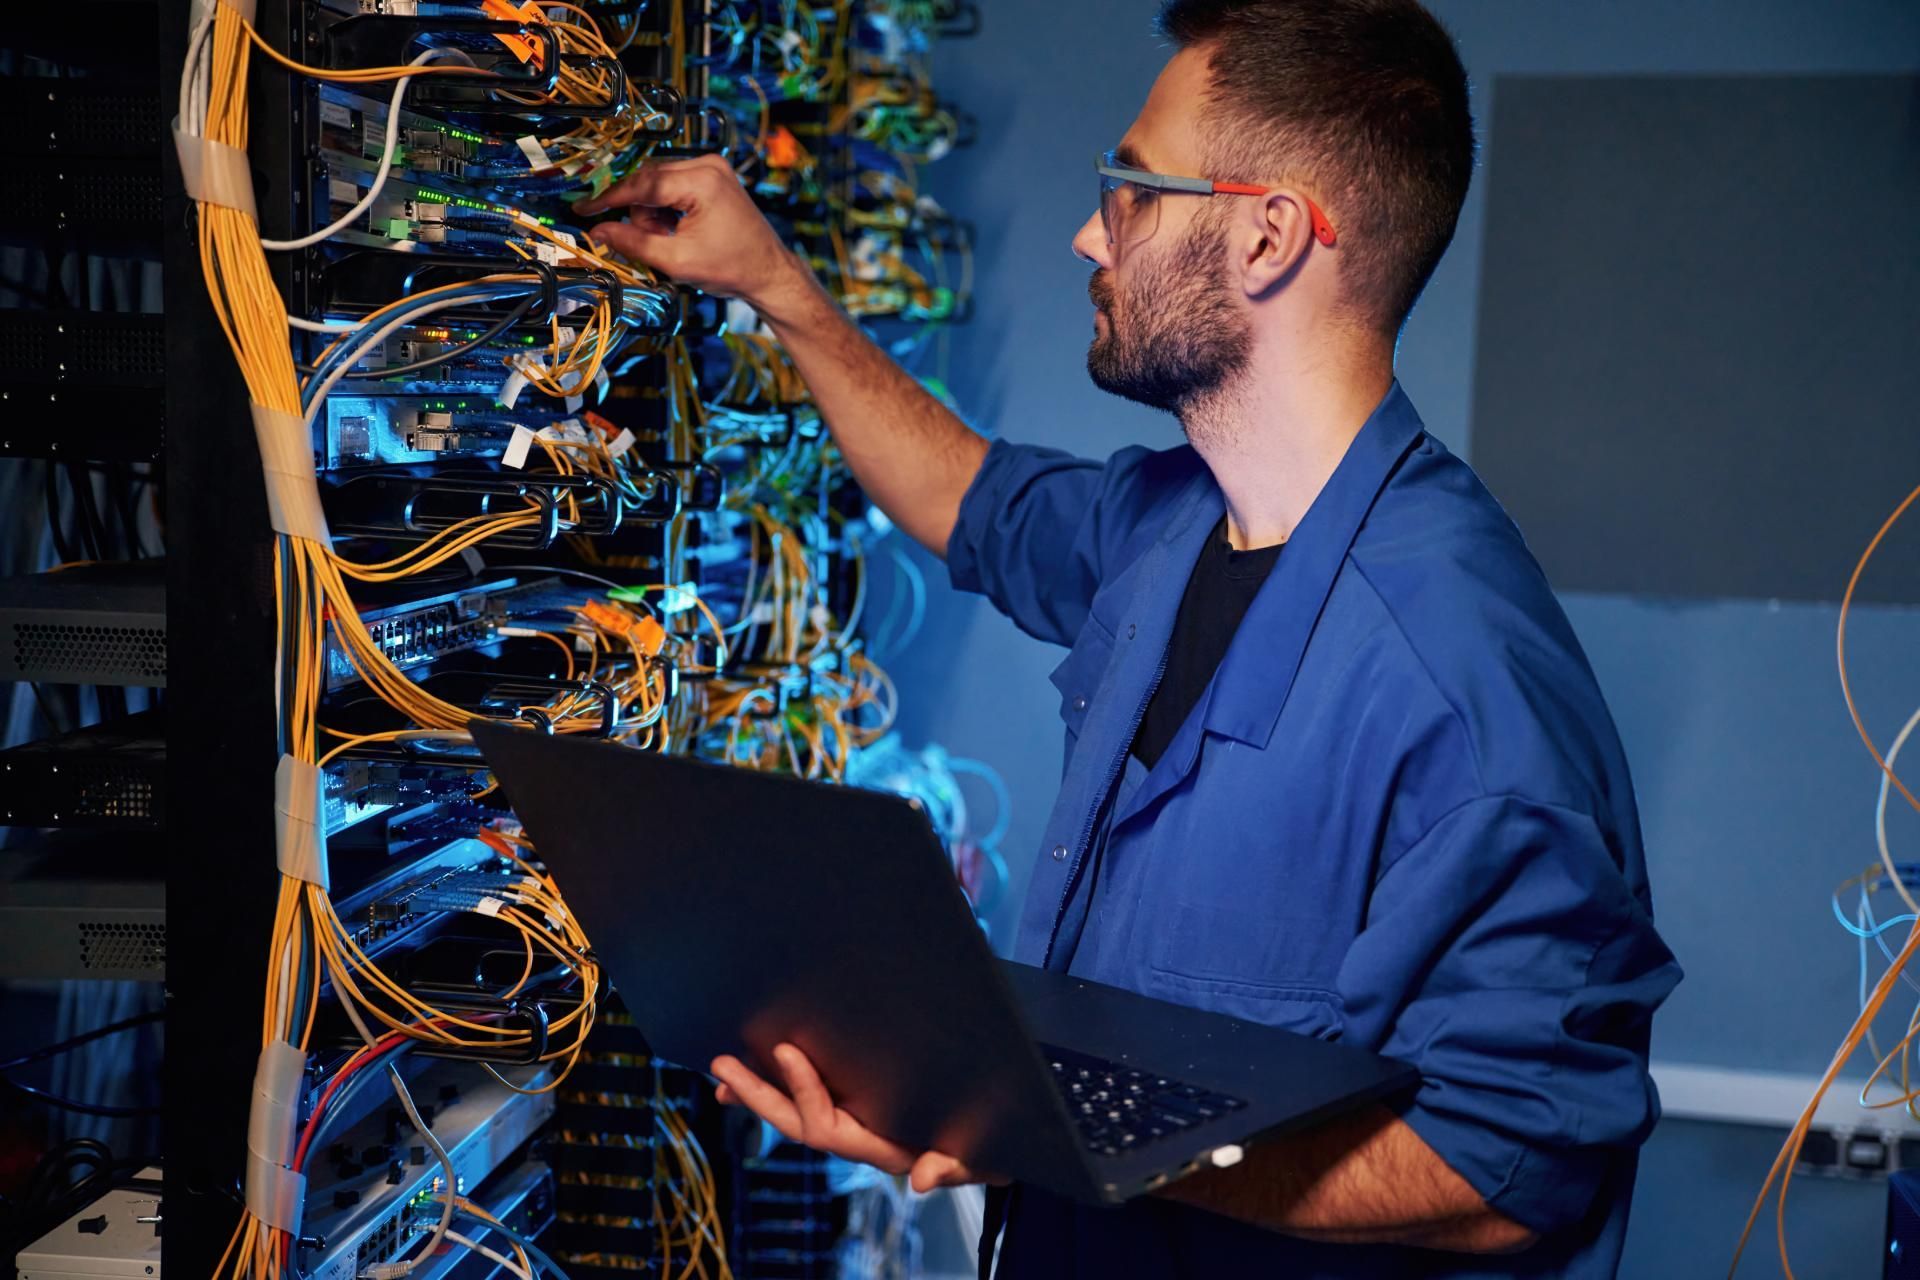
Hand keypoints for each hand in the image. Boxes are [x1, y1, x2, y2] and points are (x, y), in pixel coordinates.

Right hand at [573, 154, 811, 313]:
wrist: (769, 272)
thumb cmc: (733, 268)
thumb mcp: (677, 262)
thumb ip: (633, 244)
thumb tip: (598, 231)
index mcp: (702, 181)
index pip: (642, 184)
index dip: (609, 199)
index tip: (584, 209)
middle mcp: (707, 165)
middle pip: (648, 180)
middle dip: (640, 213)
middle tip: (650, 241)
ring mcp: (712, 167)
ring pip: (657, 183)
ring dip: (653, 212)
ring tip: (671, 239)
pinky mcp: (713, 175)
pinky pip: (672, 184)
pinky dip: (667, 208)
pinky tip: (678, 229)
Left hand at [711, 1044, 1005, 1192]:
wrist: (996, 1138)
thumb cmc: (984, 1145)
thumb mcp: (977, 1158)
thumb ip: (953, 1167)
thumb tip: (923, 1181)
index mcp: (878, 1147)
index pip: (829, 1126)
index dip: (806, 1091)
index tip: (788, 1052)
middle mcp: (858, 1136)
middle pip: (797, 1121)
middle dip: (760, 1095)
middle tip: (723, 1067)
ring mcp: (854, 1121)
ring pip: (796, 1112)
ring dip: (759, 1093)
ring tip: (723, 1072)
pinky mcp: (856, 1102)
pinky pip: (809, 1099)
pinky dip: (780, 1087)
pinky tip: (755, 1071)